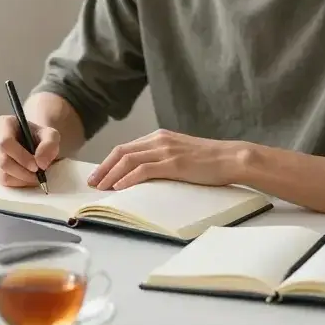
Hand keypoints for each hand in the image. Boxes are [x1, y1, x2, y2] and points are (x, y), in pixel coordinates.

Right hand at [0, 115, 59, 187]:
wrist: (32, 143)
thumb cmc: (39, 137)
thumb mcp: (50, 135)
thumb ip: (49, 144)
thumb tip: (41, 163)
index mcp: (3, 123)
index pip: (5, 142)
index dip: (21, 157)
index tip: (36, 166)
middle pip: (3, 161)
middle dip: (23, 172)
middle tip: (39, 175)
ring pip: (2, 174)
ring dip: (21, 179)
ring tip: (34, 176)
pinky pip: (1, 182)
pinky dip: (17, 183)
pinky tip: (26, 177)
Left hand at [87, 129, 245, 190]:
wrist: (232, 158)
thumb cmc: (209, 160)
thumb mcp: (180, 154)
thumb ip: (162, 158)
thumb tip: (144, 173)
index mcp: (159, 137)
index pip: (125, 148)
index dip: (108, 162)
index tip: (97, 175)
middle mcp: (159, 140)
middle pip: (122, 152)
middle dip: (103, 168)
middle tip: (92, 183)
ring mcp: (166, 151)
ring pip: (129, 160)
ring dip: (111, 174)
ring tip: (101, 188)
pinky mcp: (174, 163)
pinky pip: (144, 170)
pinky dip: (128, 178)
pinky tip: (120, 187)